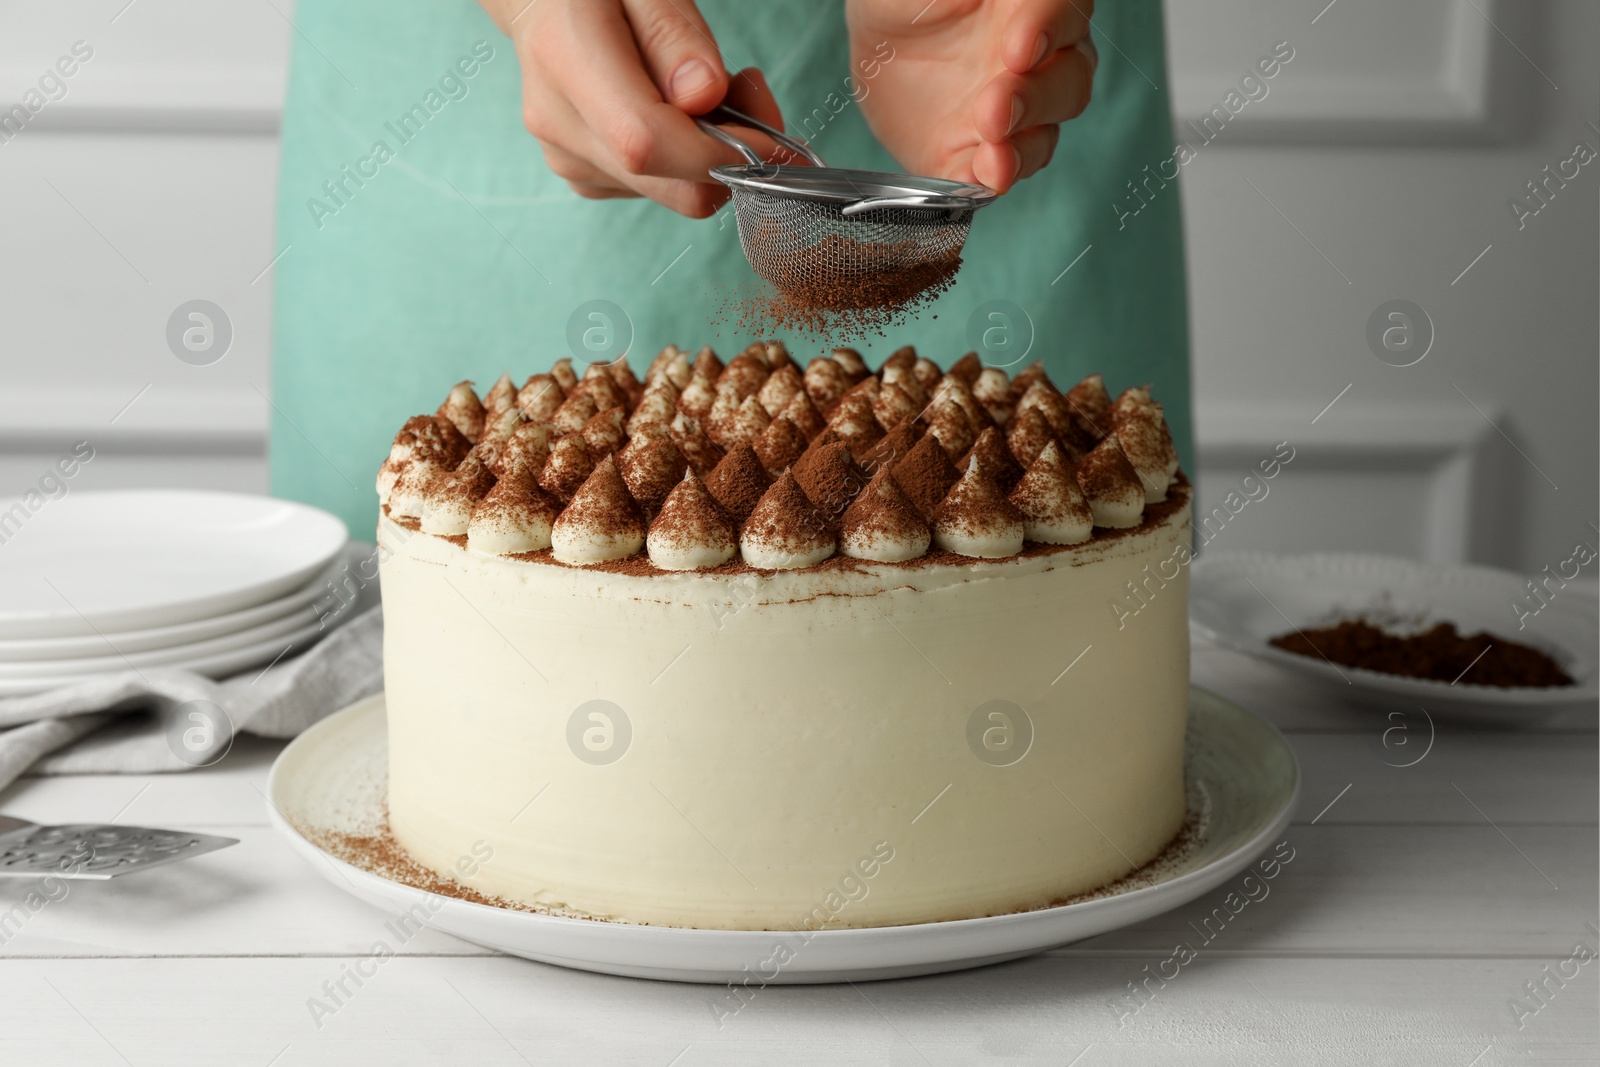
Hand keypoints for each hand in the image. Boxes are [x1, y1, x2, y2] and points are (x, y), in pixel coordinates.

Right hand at [479, 0, 789, 216]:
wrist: (545, 5)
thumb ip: (674, 36)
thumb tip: (705, 96)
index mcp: (567, 61)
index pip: (647, 143)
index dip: (724, 152)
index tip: (776, 137)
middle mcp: (561, 125)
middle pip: (672, 185)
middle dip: (734, 154)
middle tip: (748, 91)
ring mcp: (571, 160)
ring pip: (675, 193)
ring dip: (714, 154)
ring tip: (706, 89)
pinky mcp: (587, 179)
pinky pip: (660, 189)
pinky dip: (688, 162)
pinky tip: (678, 115)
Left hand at [846, 0, 1097, 191]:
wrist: (874, 48)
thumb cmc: (905, 0)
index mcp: (1030, 4)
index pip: (1063, 9)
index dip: (1049, 29)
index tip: (1018, 50)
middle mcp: (1038, 58)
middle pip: (1070, 78)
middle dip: (1037, 97)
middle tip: (994, 109)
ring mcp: (1013, 111)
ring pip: (1046, 132)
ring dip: (1023, 147)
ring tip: (992, 154)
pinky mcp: (980, 152)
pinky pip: (1001, 171)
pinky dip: (994, 177)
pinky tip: (981, 175)